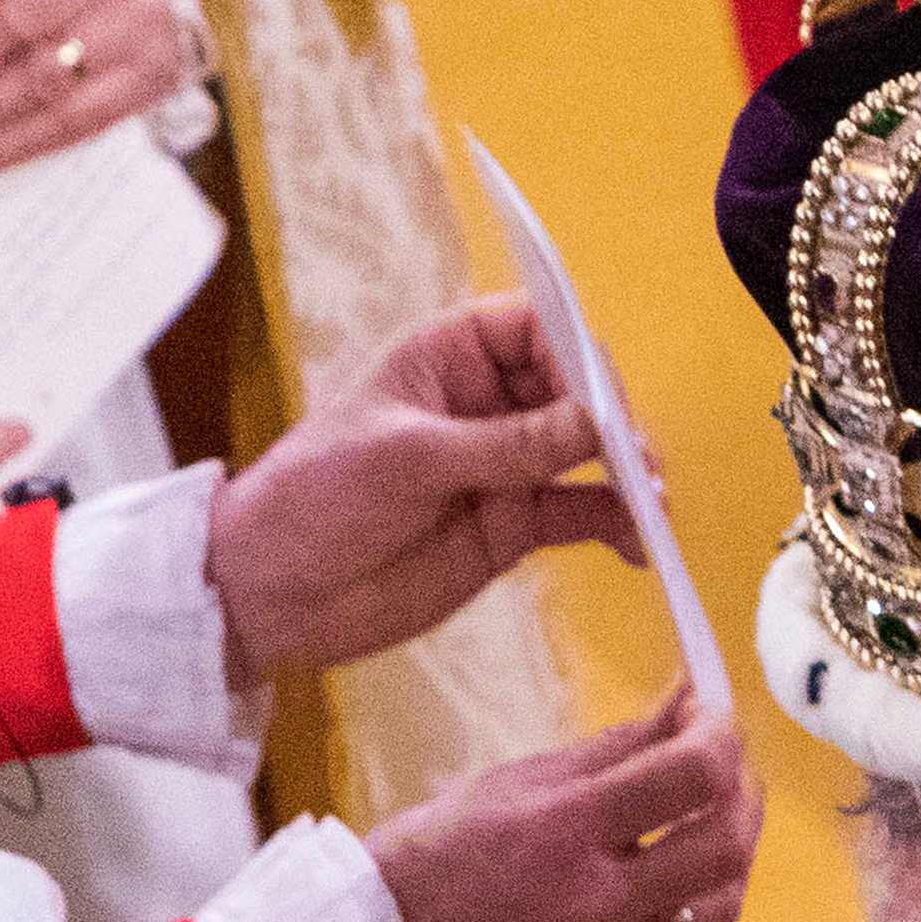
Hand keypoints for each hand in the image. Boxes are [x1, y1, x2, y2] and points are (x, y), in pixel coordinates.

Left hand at [207, 295, 640, 681]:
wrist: (269, 595)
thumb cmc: (312, 499)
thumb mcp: (406, 460)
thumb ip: (506, 445)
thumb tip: (597, 427)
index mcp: (448, 356)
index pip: (535, 326)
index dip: (576, 353)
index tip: (601, 401)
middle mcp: (485, 403)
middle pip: (576, 391)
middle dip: (614, 421)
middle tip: (637, 463)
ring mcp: (503, 466)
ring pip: (587, 455)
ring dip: (626, 477)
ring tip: (650, 509)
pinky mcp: (511, 526)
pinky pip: (579, 514)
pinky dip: (614, 525)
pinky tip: (637, 545)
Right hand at [372, 689, 767, 921]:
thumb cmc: (434, 863)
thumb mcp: (513, 785)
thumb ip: (617, 746)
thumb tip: (690, 695)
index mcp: (561, 831)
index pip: (691, 773)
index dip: (723, 733)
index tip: (714, 715)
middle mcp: (594, 904)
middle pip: (725, 842)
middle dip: (742, 791)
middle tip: (726, 769)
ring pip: (724, 904)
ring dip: (734, 853)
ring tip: (707, 824)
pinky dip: (709, 912)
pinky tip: (688, 886)